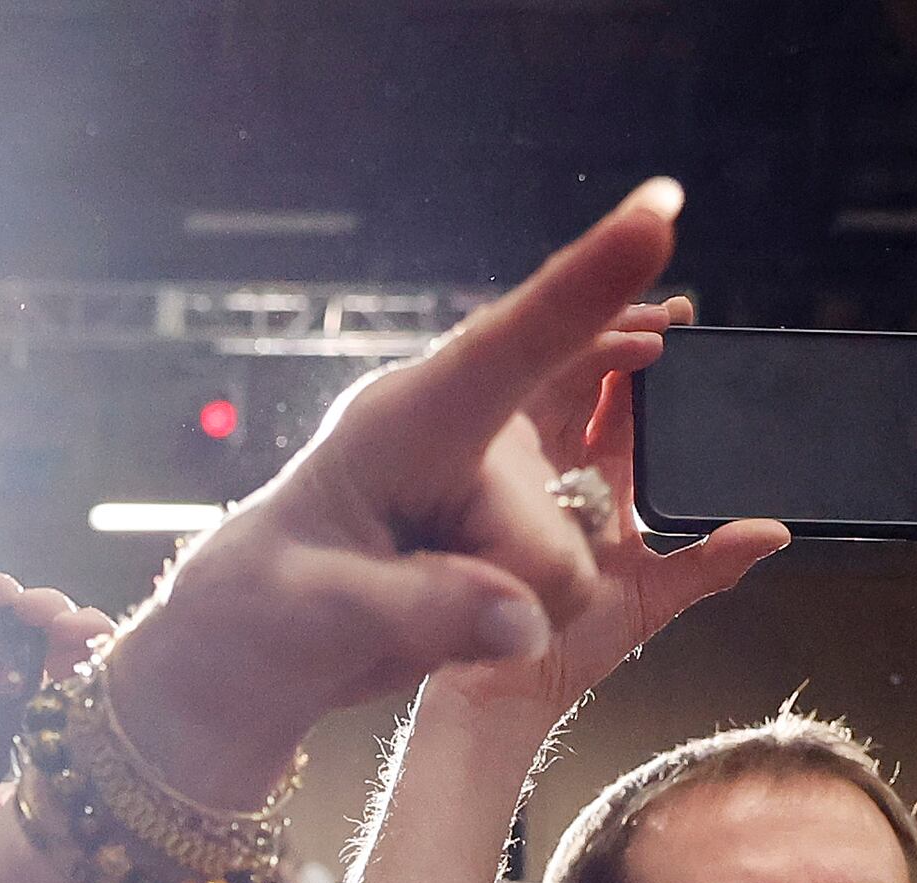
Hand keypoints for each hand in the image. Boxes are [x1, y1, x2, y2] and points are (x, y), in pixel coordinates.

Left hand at [103, 179, 728, 814]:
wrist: (258, 637)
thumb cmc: (267, 610)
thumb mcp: (323, 619)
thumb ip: (426, 614)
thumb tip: (525, 620)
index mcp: (403, 421)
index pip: (508, 342)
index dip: (590, 280)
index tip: (658, 211)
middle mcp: (465, 423)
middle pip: (562, 516)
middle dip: (508, 583)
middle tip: (408, 598)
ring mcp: (499, 461)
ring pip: (576, 553)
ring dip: (512, 597)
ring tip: (420, 598)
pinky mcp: (519, 496)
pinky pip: (582, 543)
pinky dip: (542, 582)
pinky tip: (481, 579)